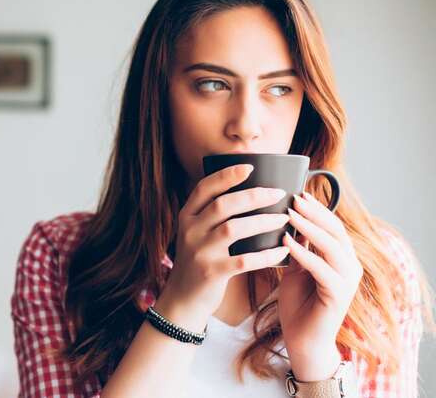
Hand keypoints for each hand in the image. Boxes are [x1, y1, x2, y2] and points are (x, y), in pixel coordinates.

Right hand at [154, 164, 290, 331]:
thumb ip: (212, 215)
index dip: (226, 176)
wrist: (182, 298)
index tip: (249, 167)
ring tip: (283, 218)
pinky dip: (265, 255)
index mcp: (186, 217)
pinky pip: (243, 261)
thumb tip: (250, 193)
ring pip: (233, 229)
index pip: (204, 188)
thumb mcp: (196, 234)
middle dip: (253, 196)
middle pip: (222, 205)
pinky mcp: (212, 273)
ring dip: (262, 222)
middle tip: (277, 192)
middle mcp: (190, 231)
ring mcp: (199, 252)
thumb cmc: (198, 261)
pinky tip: (282, 250)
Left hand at [278, 191, 363, 380]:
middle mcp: (349, 266)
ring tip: (289, 214)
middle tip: (294, 197)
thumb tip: (286, 218)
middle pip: (335, 231)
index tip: (298, 192)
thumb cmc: (297, 304)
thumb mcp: (295, 268)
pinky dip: (304, 254)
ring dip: (309, 229)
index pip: (332, 226)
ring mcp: (347, 280)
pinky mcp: (339, 295)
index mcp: (341, 258)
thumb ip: (297, 246)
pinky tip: (286, 242)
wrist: (301, 340)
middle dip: (314, 213)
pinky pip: (321, 269)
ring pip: (331, 247)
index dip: (317, 208)